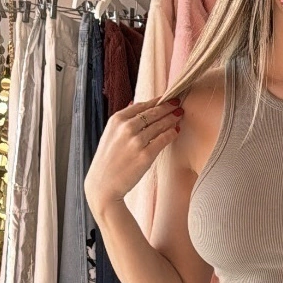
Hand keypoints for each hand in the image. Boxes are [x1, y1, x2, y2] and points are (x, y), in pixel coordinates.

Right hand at [84, 97, 183, 214]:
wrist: (103, 185)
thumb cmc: (107, 160)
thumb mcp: (109, 134)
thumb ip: (122, 119)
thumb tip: (133, 102)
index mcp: (116, 120)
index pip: (141, 106)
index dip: (156, 101)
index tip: (166, 97)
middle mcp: (126, 128)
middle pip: (153, 113)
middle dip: (167, 106)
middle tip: (178, 103)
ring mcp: (136, 141)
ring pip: (160, 125)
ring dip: (172, 118)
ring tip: (180, 115)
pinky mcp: (145, 155)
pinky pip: (163, 140)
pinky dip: (171, 134)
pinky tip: (176, 130)